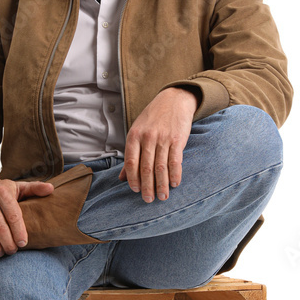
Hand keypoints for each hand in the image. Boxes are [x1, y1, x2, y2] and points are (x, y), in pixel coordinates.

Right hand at [0, 170, 53, 255]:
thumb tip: (51, 189)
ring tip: (1, 253)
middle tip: (12, 251)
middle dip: (8, 242)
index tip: (23, 243)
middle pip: (0, 226)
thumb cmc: (0, 190)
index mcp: (3, 192)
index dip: (19, 231)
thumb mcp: (17, 187)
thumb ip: (34, 189)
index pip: (13, 215)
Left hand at [118, 87, 196, 201]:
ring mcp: (163, 138)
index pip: (130, 162)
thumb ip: (131, 155)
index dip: (132, 179)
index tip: (135, 190)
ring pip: (160, 167)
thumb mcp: (137, 131)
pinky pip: (175, 161)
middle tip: (148, 200)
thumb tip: (122, 178)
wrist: (174, 100)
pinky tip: (174, 184)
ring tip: (162, 197)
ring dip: (162, 184)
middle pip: (145, 168)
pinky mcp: (177, 139)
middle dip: (147, 186)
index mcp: (134, 136)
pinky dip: (175, 174)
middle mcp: (147, 137)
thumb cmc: (153, 118)